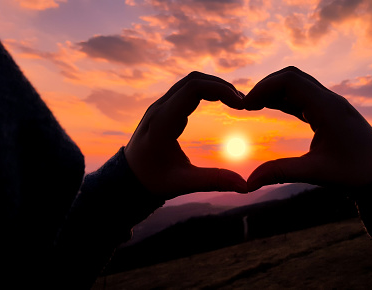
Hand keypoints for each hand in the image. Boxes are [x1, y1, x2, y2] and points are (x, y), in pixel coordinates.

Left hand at [125, 72, 247, 198]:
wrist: (126, 179)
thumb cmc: (152, 181)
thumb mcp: (183, 183)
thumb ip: (213, 181)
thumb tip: (245, 187)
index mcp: (162, 122)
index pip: (193, 88)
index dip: (220, 90)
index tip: (240, 106)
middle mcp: (159, 109)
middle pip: (193, 80)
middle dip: (221, 86)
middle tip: (242, 103)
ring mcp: (160, 107)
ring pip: (189, 82)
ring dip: (213, 87)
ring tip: (235, 102)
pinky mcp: (163, 109)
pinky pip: (186, 90)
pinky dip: (205, 91)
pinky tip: (220, 104)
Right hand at [244, 66, 371, 191]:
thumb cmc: (356, 174)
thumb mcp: (315, 173)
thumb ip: (280, 174)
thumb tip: (248, 183)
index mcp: (328, 108)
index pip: (290, 81)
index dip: (263, 88)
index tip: (245, 106)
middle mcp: (331, 100)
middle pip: (292, 76)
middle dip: (266, 86)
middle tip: (246, 105)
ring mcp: (333, 105)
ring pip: (299, 85)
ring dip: (276, 91)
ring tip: (254, 106)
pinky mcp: (333, 113)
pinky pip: (305, 97)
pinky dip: (286, 99)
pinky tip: (273, 108)